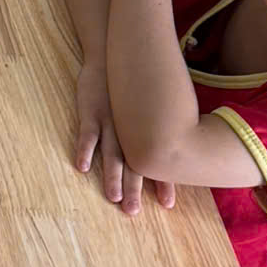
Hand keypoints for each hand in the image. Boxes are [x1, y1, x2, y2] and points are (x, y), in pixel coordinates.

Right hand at [73, 57, 174, 216]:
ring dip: (111, 176)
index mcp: (146, 130)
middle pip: (132, 164)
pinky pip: (87, 133)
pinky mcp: (91, 111)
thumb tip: (184, 142)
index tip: (168, 205)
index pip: (156, 160)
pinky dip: (84, 150)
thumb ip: (165, 123)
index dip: (162, 182)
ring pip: (111, 153)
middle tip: (134, 212)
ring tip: (113, 198)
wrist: (115, 54)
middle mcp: (129, 130)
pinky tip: (81, 167)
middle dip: (134, 189)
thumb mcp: (158, 102)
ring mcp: (109, 121)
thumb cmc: (137, 81)